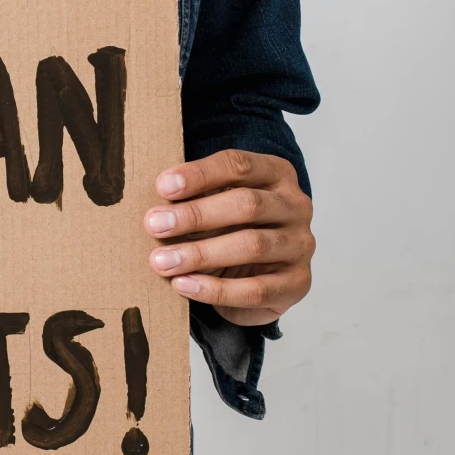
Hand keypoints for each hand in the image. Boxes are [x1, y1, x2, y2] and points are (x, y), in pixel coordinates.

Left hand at [144, 149, 314, 326]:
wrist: (261, 277)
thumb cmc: (232, 229)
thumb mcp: (216, 205)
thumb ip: (194, 198)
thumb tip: (155, 207)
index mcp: (276, 174)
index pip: (239, 165)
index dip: (199, 174)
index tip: (163, 186)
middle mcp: (295, 206)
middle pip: (247, 204)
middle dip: (196, 215)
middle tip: (154, 225)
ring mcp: (300, 245)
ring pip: (251, 245)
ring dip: (200, 254)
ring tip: (161, 261)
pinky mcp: (297, 283)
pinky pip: (255, 289)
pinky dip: (215, 289)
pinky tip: (184, 285)